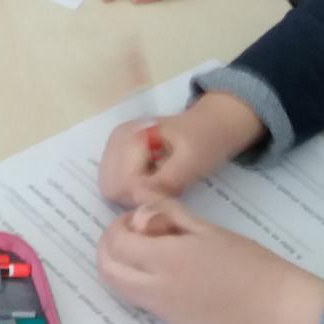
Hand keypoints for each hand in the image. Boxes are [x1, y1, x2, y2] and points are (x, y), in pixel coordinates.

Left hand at [96, 199, 323, 323]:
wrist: (271, 305)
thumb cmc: (245, 260)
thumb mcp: (205, 227)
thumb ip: (167, 212)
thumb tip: (137, 196)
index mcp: (165, 260)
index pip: (117, 243)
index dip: (118, 226)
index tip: (136, 219)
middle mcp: (155, 288)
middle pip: (107, 269)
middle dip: (108, 247)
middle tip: (129, 234)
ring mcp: (160, 309)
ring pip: (117, 288)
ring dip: (117, 266)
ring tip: (142, 252)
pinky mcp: (170, 322)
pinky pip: (137, 301)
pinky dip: (133, 282)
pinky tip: (158, 271)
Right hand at [97, 92, 264, 206]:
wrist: (212, 125)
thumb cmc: (205, 140)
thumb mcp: (191, 161)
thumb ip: (165, 180)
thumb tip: (139, 198)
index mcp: (129, 136)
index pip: (121, 183)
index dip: (145, 196)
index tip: (169, 194)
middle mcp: (115, 140)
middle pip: (111, 188)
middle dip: (138, 196)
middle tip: (166, 190)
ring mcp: (114, 148)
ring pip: (111, 190)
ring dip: (136, 194)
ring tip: (162, 183)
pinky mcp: (118, 157)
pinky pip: (116, 186)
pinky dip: (134, 191)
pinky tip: (154, 180)